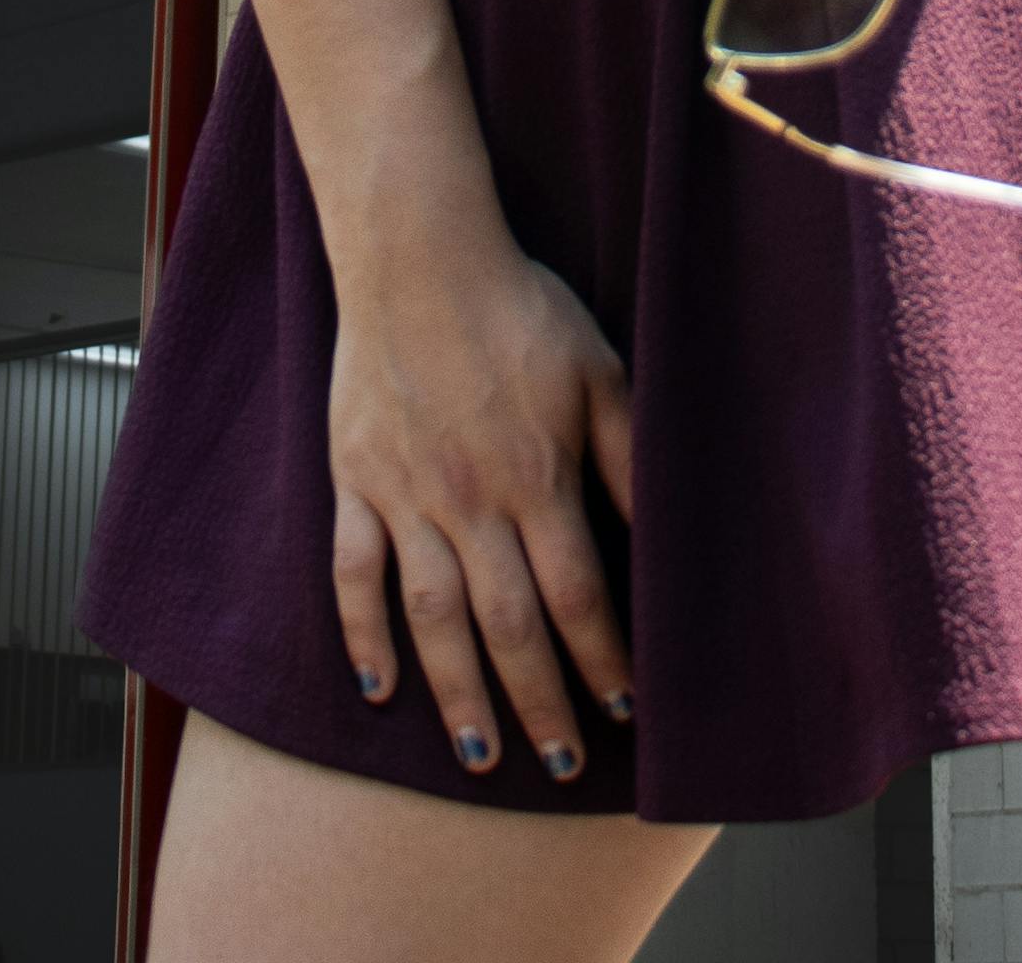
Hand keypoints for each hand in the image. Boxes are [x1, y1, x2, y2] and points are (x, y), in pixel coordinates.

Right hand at [322, 199, 636, 788]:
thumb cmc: (520, 309)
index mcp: (536, 476)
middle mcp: (470, 500)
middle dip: (542, 704)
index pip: (577, 596)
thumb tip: (668, 533)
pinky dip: (363, 637)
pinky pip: (353, 575)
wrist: (417, 254)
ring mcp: (405, 495)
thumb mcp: (599, 371)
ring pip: (433, 619)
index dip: (603, 660)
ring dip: (459, 695)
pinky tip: (381, 690)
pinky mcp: (354, 481)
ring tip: (485, 757)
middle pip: (508, 627)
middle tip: (566, 767)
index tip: (628, 711)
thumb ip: (631, 458)